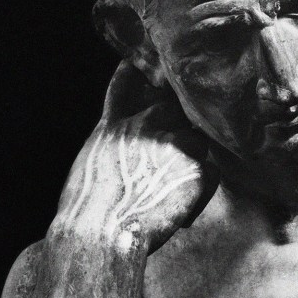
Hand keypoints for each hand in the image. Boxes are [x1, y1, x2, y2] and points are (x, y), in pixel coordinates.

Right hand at [51, 61, 218, 254]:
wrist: (100, 233)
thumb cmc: (86, 212)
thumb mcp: (87, 168)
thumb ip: (110, 150)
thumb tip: (126, 157)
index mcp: (112, 127)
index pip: (124, 88)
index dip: (133, 73)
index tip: (137, 64)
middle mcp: (144, 126)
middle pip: (173, 109)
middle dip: (177, 127)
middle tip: (174, 158)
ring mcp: (172, 143)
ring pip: (196, 141)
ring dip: (191, 163)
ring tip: (173, 195)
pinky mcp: (196, 168)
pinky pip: (211, 173)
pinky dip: (200, 195)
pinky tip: (181, 215)